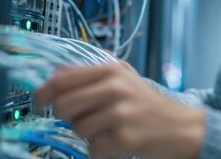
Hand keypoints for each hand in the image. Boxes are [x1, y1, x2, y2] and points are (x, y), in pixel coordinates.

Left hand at [35, 63, 204, 158]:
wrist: (181, 127)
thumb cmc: (147, 103)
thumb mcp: (123, 77)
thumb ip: (91, 72)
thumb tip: (55, 73)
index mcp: (110, 69)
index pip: (61, 80)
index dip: (42, 93)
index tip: (38, 103)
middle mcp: (114, 88)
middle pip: (63, 106)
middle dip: (68, 117)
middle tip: (82, 118)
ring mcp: (119, 113)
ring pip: (77, 129)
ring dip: (88, 134)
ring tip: (108, 129)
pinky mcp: (124, 138)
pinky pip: (93, 149)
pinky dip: (101, 151)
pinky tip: (116, 143)